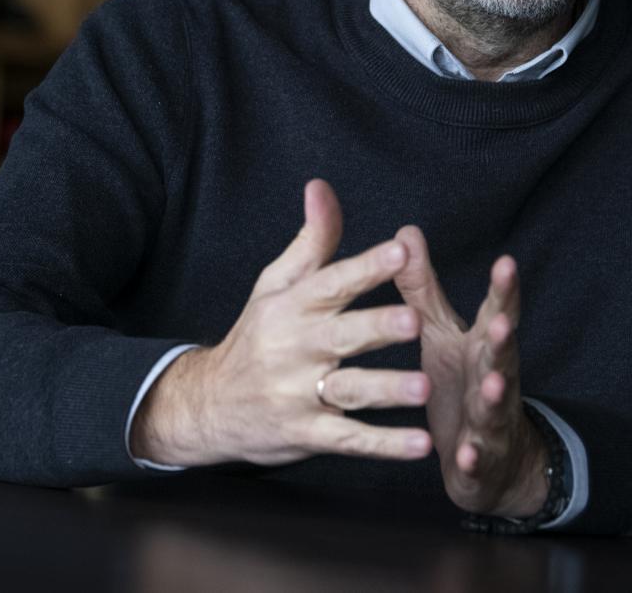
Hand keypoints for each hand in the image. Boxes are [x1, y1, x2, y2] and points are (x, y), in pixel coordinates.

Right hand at [129, 179, 433, 467]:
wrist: (207, 404)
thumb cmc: (257, 336)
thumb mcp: (275, 284)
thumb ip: (311, 240)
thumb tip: (321, 186)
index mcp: (293, 306)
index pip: (332, 282)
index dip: (366, 267)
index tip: (401, 252)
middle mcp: (296, 348)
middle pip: (342, 336)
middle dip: (377, 328)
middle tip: (414, 320)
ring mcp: (299, 394)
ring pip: (348, 390)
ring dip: (386, 390)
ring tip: (423, 388)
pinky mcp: (306, 434)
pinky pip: (349, 440)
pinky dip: (384, 446)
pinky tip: (420, 446)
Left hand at [393, 229, 549, 517]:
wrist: (494, 461)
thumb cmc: (462, 385)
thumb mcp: (440, 334)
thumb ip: (423, 288)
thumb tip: (406, 232)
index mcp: (482, 346)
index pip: (497, 313)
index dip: (503, 290)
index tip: (506, 262)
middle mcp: (493, 378)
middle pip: (502, 356)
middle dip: (505, 340)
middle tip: (503, 323)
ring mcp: (490, 420)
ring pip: (495, 405)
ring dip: (495, 395)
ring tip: (492, 383)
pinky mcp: (480, 459)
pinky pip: (477, 458)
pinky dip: (473, 456)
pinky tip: (466, 453)